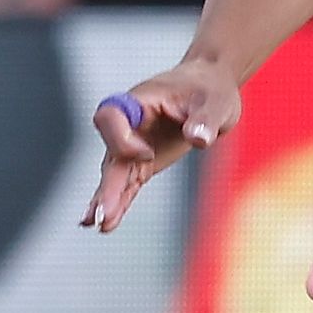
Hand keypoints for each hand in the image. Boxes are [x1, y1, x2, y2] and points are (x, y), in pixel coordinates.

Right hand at [84, 57, 242, 233]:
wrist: (210, 87)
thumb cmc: (210, 88)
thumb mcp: (215, 101)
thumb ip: (205, 119)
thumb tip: (199, 140)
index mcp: (139, 101)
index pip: (110, 117)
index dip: (122, 140)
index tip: (148, 153)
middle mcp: (129, 124)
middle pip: (110, 154)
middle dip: (107, 186)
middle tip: (100, 214)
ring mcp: (134, 145)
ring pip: (115, 174)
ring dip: (107, 200)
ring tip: (97, 225)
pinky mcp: (144, 162)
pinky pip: (127, 184)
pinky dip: (118, 202)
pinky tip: (105, 224)